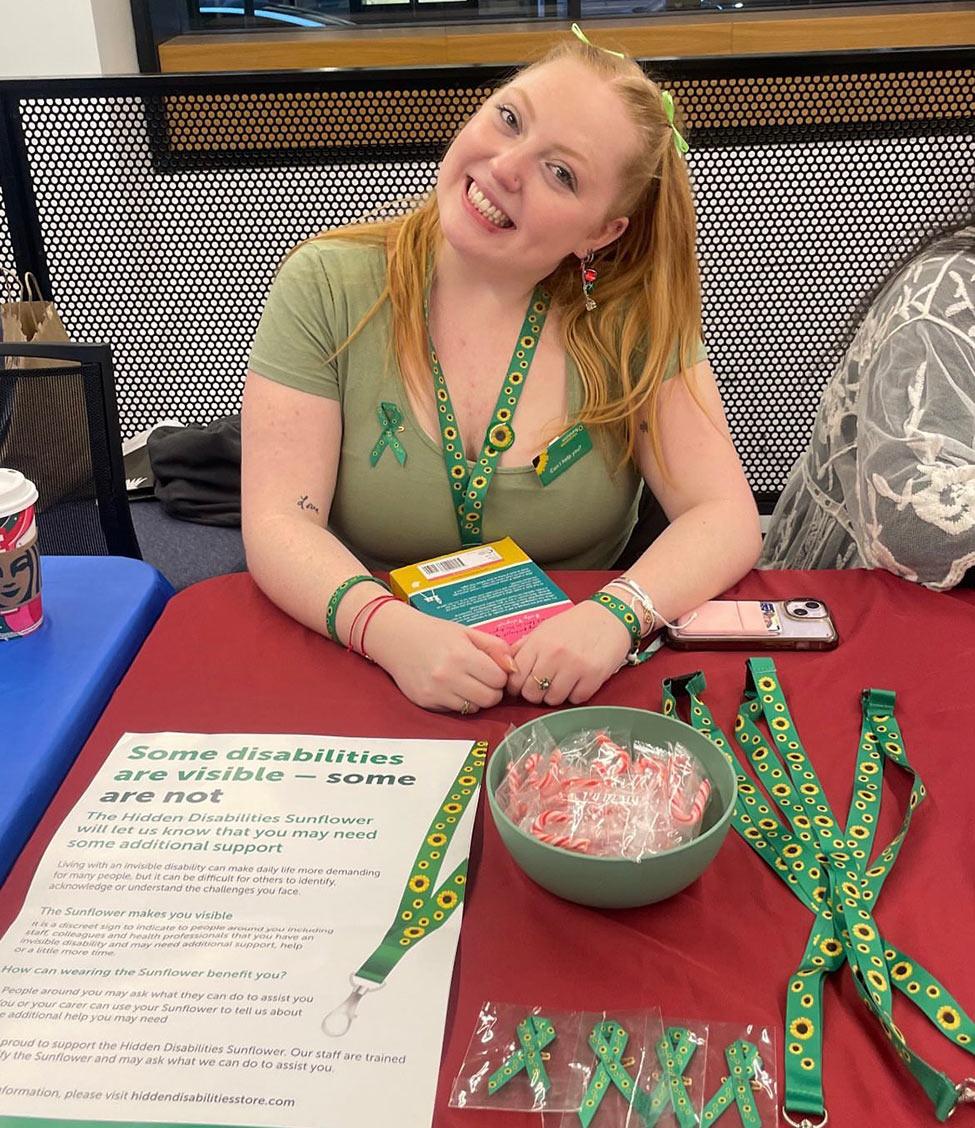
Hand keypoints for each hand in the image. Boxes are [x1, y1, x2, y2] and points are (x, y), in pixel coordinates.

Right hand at [365, 602, 515, 712]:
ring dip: (475, 698)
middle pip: (489, 699)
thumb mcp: (467, 632)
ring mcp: (436, 692)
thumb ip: (495, 647)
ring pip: (473, 708)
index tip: (492, 669)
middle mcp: (448, 676)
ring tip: (465, 682)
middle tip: (482, 678)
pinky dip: (458, 702)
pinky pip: (454, 711)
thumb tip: (513, 668)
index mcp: (462, 656)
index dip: (499, 675)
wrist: (397, 638)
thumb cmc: (434, 633)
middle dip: (491, 690)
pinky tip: (450, 687)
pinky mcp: (426, 702)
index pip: (499, 680)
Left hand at [507, 601, 632, 706]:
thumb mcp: (544, 629)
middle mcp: (554, 655)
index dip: (516, 685)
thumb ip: (524, 648)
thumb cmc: (575, 624)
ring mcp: (575, 667)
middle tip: (543, 685)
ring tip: (562, 681)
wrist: (611, 616)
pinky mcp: (594, 677)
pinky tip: (578, 681)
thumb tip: (506, 667)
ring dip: (555, 695)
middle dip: (535, 693)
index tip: (523, 684)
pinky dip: (575, 695)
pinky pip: (575, 700)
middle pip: (531, 693)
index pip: (515, 678)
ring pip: (552, 700)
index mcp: (539, 642)